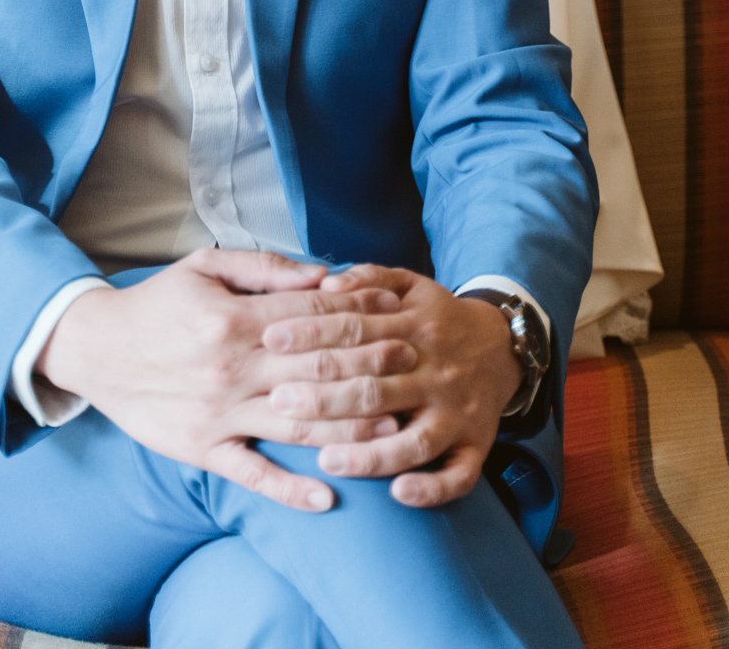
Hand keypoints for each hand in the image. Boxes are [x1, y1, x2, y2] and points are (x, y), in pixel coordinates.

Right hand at [38, 248, 415, 511]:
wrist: (97, 349)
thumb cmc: (157, 303)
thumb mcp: (205, 267)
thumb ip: (265, 269)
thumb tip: (321, 276)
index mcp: (232, 320)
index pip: (310, 317)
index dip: (357, 311)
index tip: (395, 310)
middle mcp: (230, 369)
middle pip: (314, 371)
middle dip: (368, 365)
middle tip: (412, 362)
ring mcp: (218, 414)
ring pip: (295, 425)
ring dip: (348, 428)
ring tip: (393, 427)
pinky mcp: (202, 449)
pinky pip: (253, 475)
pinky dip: (290, 490)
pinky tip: (328, 497)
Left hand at [263, 264, 523, 506]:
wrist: (503, 345)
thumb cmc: (437, 317)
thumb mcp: (408, 284)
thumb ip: (367, 278)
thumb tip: (325, 282)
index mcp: (416, 327)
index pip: (357, 330)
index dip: (311, 334)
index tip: (270, 340)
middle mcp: (437, 372)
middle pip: (377, 389)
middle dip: (325, 398)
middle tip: (279, 402)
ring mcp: (458, 413)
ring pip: (415, 440)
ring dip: (371, 454)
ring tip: (327, 459)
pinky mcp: (477, 445)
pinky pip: (460, 476)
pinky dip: (432, 488)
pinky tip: (398, 494)